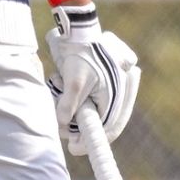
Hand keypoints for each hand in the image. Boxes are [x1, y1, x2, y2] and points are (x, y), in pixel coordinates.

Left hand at [45, 5, 139, 155]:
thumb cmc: (81, 54)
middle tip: (66, 132)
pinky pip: (92, 103)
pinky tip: (63, 90)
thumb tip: (62, 125)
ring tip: (61, 96)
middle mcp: (118, 96)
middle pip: (102, 124)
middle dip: (82, 128)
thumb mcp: (74, 82)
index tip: (75, 148)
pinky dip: (78, 103)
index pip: (108, 129)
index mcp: (116, 97)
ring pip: (96, 113)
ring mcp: (111, 91)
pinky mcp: (102, 86)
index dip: (91, 142)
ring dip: (78, 113)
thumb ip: (68, 106)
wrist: (81, 31)